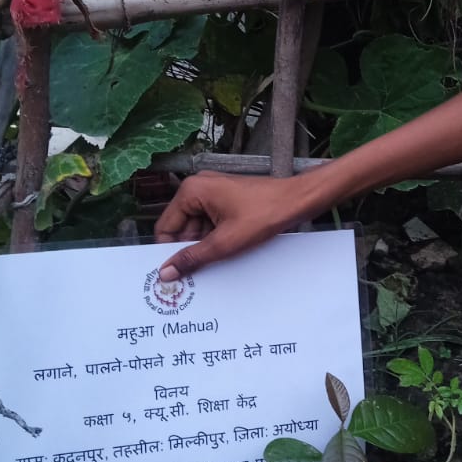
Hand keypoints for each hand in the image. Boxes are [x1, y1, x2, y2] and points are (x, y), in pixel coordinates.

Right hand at [154, 171, 314, 278]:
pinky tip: (224, 252)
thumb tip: (167, 272)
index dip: (168, 251)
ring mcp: (213, 192)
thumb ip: (192, 257)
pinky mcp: (226, 199)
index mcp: (191, 191)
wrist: (297, 200)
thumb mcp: (225, 242)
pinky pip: (211, 222)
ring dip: (203, 245)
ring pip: (197, 227)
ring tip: (215, 262)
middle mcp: (198, 187)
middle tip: (194, 275)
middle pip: (181, 228)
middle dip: (188, 249)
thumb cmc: (265, 213)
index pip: (165, 227)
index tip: (173, 273)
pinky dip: (215, 238)